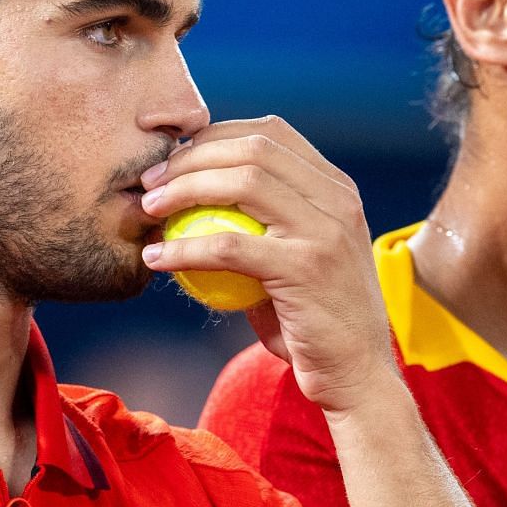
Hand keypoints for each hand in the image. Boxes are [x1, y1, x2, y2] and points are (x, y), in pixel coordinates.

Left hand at [139, 117, 398, 415]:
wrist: (357, 374)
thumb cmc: (313, 322)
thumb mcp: (296, 259)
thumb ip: (261, 226)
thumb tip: (191, 197)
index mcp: (336, 188)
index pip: (271, 133)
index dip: (214, 132)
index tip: (172, 156)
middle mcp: (337, 199)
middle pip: (253, 148)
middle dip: (191, 156)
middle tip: (150, 183)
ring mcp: (326, 231)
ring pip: (243, 183)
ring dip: (184, 190)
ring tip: (148, 210)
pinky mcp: (306, 268)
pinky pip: (229, 247)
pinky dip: (185, 248)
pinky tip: (157, 259)